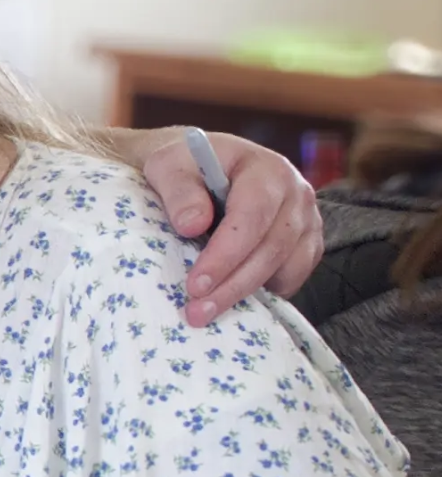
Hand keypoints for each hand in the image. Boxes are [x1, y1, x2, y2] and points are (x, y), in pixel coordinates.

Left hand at [130, 129, 321, 323]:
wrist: (204, 165)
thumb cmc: (185, 165)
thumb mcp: (169, 166)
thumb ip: (179, 191)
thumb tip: (193, 225)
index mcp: (266, 169)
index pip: (252, 216)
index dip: (225, 254)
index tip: (195, 285)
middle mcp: (297, 194)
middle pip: (271, 248)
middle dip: (232, 285)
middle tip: (197, 311)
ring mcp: (307, 220)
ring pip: (286, 267)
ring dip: (247, 293)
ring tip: (206, 311)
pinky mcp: (307, 242)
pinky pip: (294, 275)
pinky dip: (266, 290)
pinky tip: (231, 297)